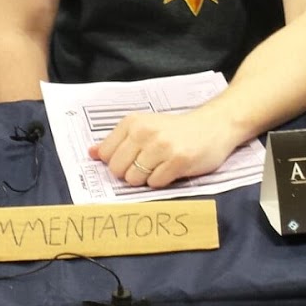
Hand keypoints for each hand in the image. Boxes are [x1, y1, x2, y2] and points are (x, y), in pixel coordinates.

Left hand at [90, 108, 246, 188]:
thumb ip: (117, 141)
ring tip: (161, 165)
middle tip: (148, 164)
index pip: (105, 155)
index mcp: (132, 122)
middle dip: (130, 173)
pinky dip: (162, 181)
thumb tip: (91, 153)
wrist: (214, 126)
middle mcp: (144, 132)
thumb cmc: (176, 130)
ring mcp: (161, 146)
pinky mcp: (178, 160)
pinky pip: (155, 183)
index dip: (117, 162)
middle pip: (117, 169)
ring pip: (134, 179)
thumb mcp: (144, 127)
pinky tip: (172, 169)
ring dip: (146, 178)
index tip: (132, 159)